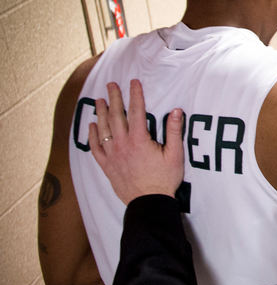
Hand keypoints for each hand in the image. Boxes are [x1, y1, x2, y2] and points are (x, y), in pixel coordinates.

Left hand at [88, 79, 184, 204]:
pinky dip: (92, 135)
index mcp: (139, 140)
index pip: (136, 111)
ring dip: (101, 113)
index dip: (135, 95)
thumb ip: (174, 131)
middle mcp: (122, 145)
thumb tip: (176, 111)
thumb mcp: (175, 154)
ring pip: (103, 129)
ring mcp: (112, 155)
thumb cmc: (164, 180)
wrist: (149, 202)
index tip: (134, 82)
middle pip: (116, 116)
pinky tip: (91, 126)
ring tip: (99, 100)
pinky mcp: (107, 166)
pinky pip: (95, 147)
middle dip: (114, 98)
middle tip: (111, 85)